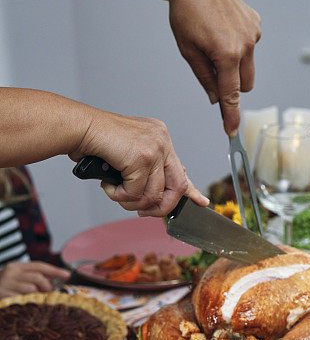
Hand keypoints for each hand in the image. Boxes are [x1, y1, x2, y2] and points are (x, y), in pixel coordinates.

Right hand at [0, 262, 69, 297]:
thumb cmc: (4, 289)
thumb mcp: (16, 280)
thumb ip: (32, 278)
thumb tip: (53, 281)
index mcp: (15, 266)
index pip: (39, 266)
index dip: (55, 270)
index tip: (67, 275)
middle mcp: (10, 272)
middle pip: (38, 277)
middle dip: (47, 287)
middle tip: (48, 295)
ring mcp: (5, 284)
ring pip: (31, 289)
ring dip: (37, 297)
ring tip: (34, 301)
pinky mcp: (3, 295)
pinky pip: (23, 300)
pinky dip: (28, 303)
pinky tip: (26, 305)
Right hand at [70, 110, 208, 216]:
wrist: (78, 127)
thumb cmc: (97, 142)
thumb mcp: (128, 155)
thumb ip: (146, 170)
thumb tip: (159, 193)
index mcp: (160, 138)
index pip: (181, 170)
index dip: (191, 191)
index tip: (201, 202)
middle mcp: (162, 140)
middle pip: (177, 187)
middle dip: (160, 208)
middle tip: (142, 212)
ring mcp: (154, 148)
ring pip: (154, 195)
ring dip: (132, 203)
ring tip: (116, 193)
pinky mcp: (141, 157)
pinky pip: (136, 193)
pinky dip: (119, 196)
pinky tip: (108, 185)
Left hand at [167, 0, 260, 135]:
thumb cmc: (185, 12)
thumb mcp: (187, 50)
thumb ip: (205, 78)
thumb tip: (217, 99)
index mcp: (226, 54)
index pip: (231, 94)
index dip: (231, 116)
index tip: (232, 132)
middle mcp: (245, 44)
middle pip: (245, 85)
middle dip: (232, 85)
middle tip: (210, 66)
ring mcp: (253, 33)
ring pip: (249, 67)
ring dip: (235, 66)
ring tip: (215, 43)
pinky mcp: (255, 23)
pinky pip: (250, 47)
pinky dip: (239, 47)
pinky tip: (223, 29)